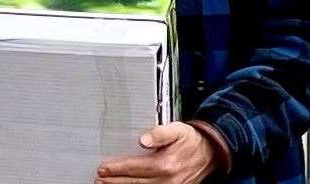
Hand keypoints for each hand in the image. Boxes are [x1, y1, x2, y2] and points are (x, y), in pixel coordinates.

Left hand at [96, 122, 217, 183]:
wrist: (211, 152)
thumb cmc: (190, 139)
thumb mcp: (176, 129)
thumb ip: (159, 133)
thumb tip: (143, 139)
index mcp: (166, 164)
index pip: (135, 168)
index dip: (117, 169)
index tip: (102, 168)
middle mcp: (168, 179)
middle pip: (136, 183)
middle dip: (115, 181)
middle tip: (99, 179)